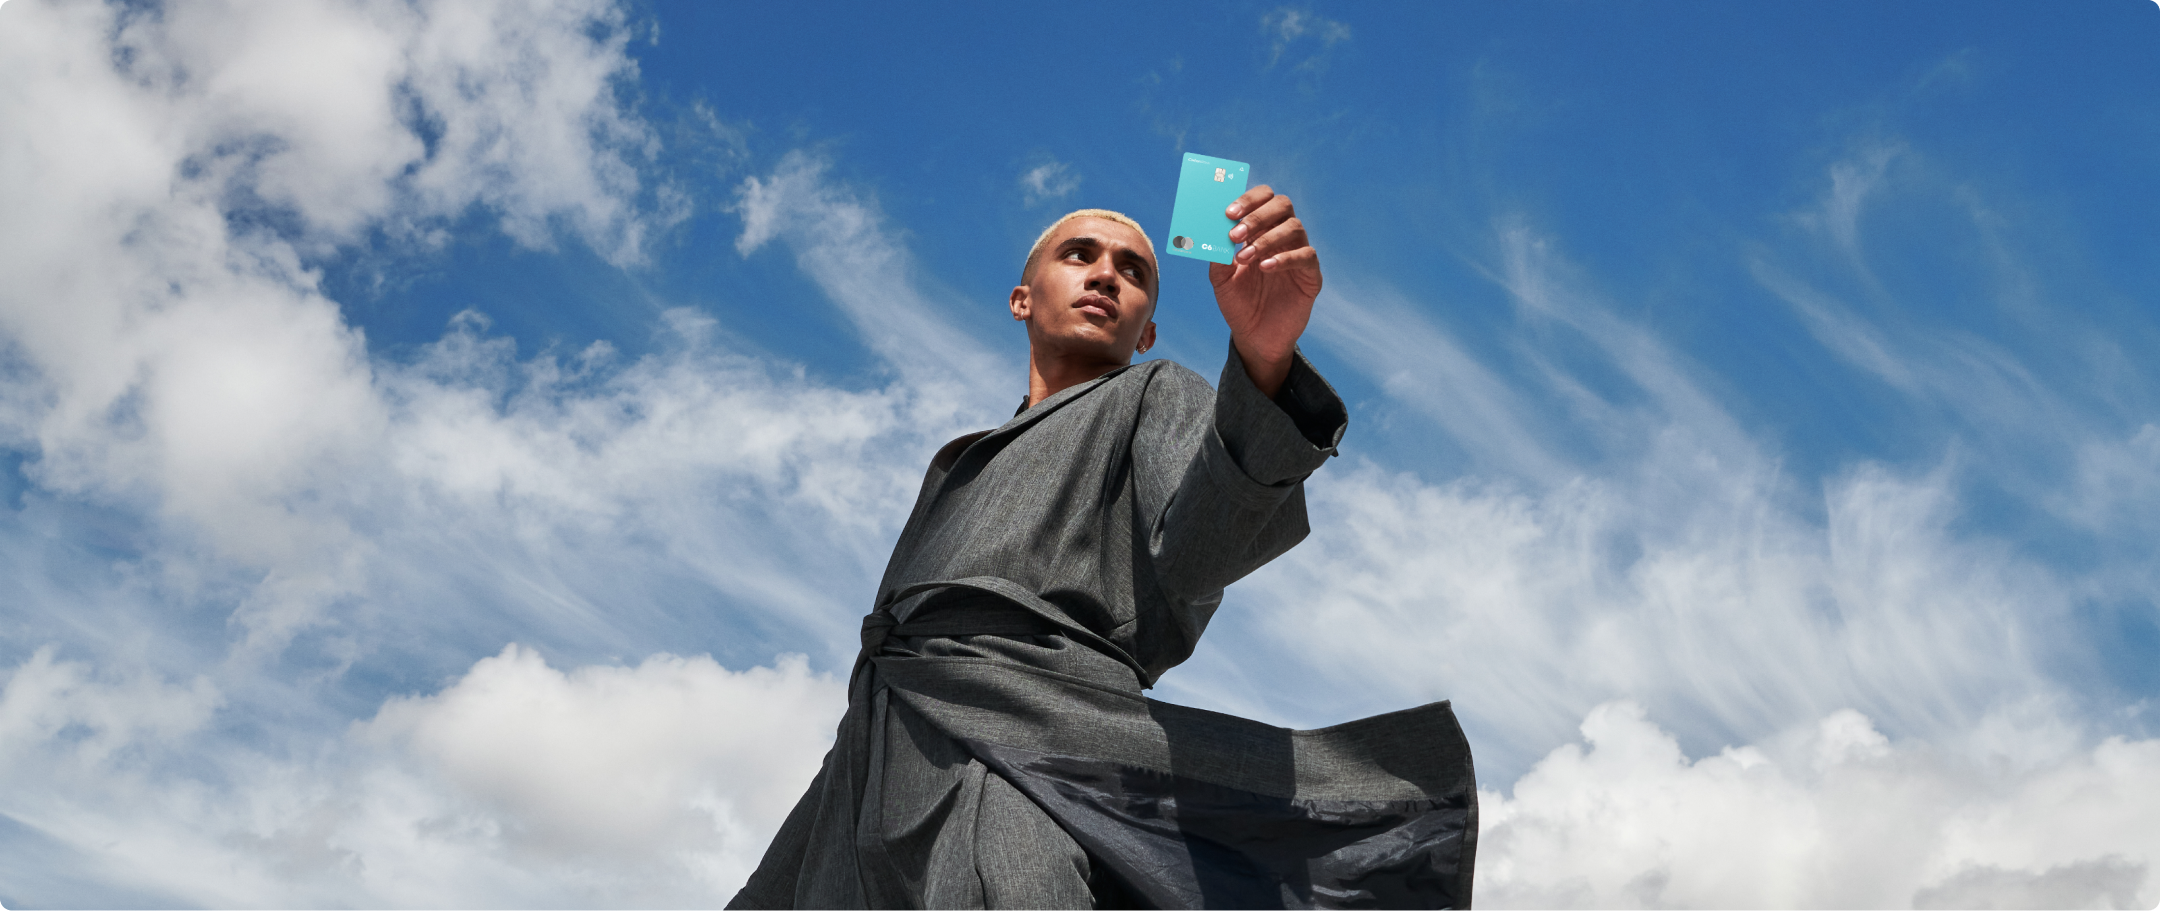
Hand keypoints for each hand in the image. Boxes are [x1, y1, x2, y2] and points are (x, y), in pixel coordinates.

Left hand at [1211, 185, 1319, 397]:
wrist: (1253, 337)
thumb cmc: (1238, 303)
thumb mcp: (1220, 278)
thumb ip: (1217, 254)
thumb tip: (1212, 229)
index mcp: (1261, 230)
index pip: (1263, 198)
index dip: (1248, 200)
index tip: (1228, 213)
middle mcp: (1282, 236)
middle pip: (1282, 205)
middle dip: (1257, 216)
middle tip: (1235, 235)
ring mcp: (1299, 253)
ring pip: (1294, 227)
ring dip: (1266, 239)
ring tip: (1245, 258)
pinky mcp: (1311, 276)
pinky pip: (1306, 256)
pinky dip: (1285, 258)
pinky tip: (1265, 267)